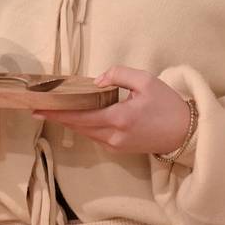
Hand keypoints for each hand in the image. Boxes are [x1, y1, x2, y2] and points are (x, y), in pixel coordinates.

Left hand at [32, 65, 190, 154]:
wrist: (186, 133)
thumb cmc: (167, 104)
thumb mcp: (146, 80)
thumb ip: (119, 75)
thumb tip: (98, 81)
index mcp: (119, 118)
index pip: (80, 117)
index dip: (58, 113)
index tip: (38, 108)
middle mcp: (114, 136)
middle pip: (79, 127)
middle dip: (58, 117)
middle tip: (38, 107)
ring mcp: (117, 145)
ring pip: (86, 133)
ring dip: (70, 122)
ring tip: (54, 109)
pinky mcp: (121, 149)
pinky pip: (96, 136)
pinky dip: (84, 125)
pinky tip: (78, 115)